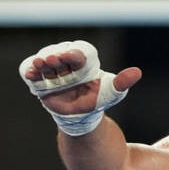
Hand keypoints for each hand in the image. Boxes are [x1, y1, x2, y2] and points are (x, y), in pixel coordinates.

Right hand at [22, 47, 141, 114]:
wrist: (84, 116)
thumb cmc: (99, 99)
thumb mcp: (112, 92)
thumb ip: (122, 82)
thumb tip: (137, 72)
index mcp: (84, 64)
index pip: (78, 54)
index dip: (74, 53)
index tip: (71, 56)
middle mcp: (67, 66)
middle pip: (60, 57)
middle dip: (56, 57)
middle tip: (53, 59)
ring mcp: (54, 74)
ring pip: (46, 65)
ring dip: (42, 63)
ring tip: (40, 63)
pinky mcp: (42, 84)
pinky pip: (35, 76)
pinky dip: (31, 73)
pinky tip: (30, 73)